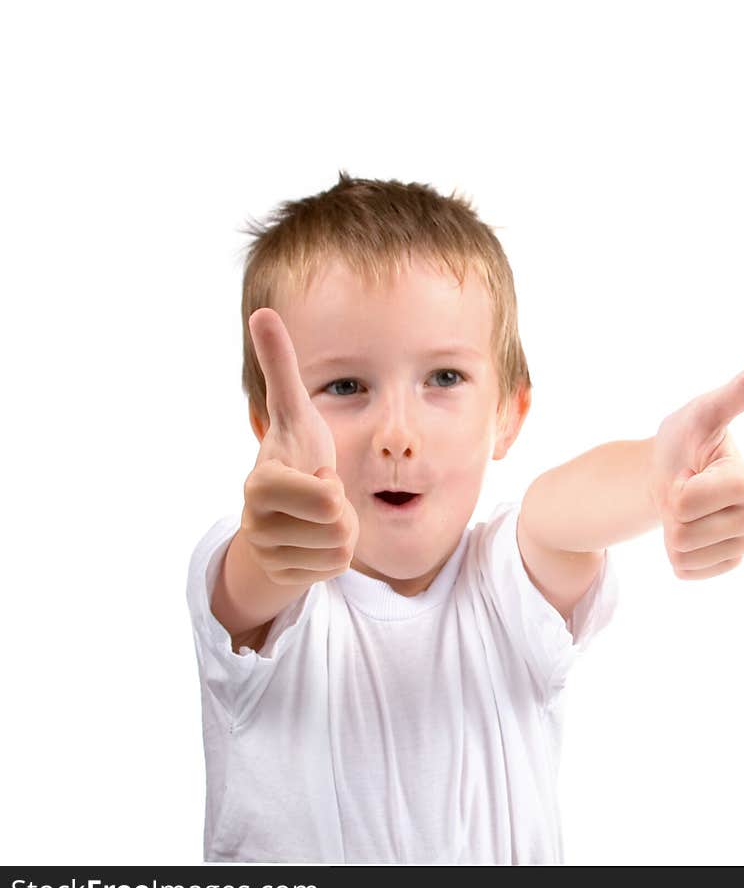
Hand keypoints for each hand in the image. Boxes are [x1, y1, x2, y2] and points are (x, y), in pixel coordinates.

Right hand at [240, 308, 359, 585]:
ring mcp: (267, 552)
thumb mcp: (294, 411)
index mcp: (261, 482)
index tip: (317, 476)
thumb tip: (263, 311)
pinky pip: (335, 569)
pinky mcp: (281, 575)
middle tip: (321, 496)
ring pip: (340, 550)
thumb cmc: (293, 455)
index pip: (323, 499)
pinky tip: (314, 538)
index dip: (331, 489)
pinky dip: (334, 555)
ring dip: (340, 531)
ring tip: (317, 516)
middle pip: (339, 527)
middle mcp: (256, 520)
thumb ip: (281, 366)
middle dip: (342, 510)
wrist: (277, 511)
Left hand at [648, 350, 743, 579]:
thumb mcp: (702, 412)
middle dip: (670, 510)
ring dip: (670, 531)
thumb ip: (739, 391)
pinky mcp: (726, 563)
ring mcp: (743, 543)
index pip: (685, 502)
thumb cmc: (685, 438)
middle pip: (683, 532)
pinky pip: (686, 571)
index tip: (687, 469)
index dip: (672, 486)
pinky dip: (674, 554)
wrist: (670, 473)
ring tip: (685, 508)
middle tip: (683, 489)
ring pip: (683, 554)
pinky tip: (688, 530)